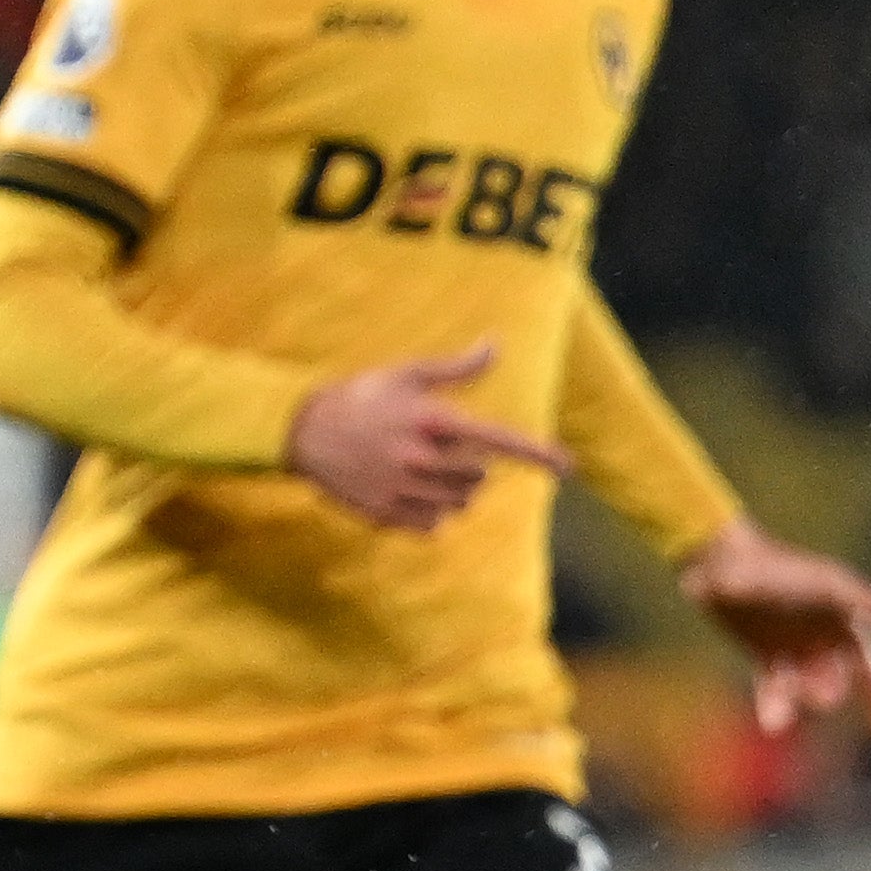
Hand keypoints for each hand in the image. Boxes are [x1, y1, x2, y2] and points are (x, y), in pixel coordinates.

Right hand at [286, 342, 571, 531]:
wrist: (302, 432)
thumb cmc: (361, 396)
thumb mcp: (407, 373)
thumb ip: (457, 367)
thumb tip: (495, 344)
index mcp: (432, 421)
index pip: (499, 441)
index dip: (538, 455)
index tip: (568, 468)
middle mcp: (422, 459)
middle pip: (480, 477)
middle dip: (473, 466)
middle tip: (443, 449)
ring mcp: (404, 490)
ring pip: (460, 504)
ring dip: (456, 490)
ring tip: (427, 470)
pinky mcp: (387, 515)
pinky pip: (434, 526)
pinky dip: (432, 513)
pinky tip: (411, 491)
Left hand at [675, 519, 870, 741]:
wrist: (727, 562)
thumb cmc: (785, 568)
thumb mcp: (830, 588)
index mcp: (849, 622)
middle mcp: (825, 639)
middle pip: (837, 683)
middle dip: (829, 694)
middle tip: (820, 696)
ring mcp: (795, 648)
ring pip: (804, 689)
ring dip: (798, 703)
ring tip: (781, 718)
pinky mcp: (765, 654)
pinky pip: (774, 686)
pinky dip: (774, 705)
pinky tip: (772, 724)